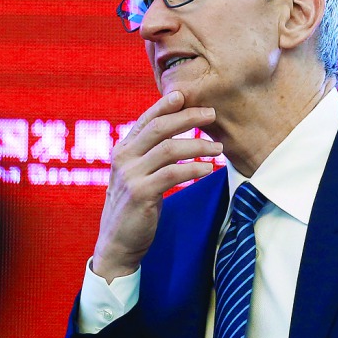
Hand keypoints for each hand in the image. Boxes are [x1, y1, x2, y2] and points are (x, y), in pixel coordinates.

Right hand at [92, 91, 221, 282]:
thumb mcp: (137, 175)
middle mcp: (123, 158)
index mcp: (123, 150)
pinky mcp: (140, 193)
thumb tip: (175, 133)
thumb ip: (150, 154)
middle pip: (160, 127)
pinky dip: (194, 169)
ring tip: (219, 148)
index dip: (166, 104)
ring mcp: (130, 175)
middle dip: (188, 117)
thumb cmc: (134, 207)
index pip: (146, 119)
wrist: (118, 242)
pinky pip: (173, 174)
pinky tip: (209, 169)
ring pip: (170, 149)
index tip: (186, 95)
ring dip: (198, 145)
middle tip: (212, 115)